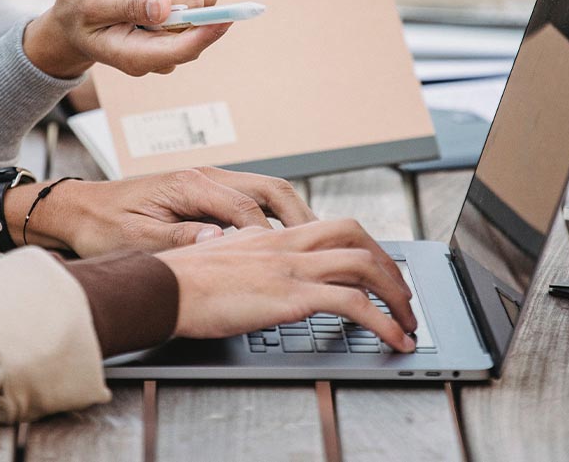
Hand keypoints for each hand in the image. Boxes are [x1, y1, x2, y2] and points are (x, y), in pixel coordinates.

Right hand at [23, 0, 224, 78]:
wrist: (74, 21)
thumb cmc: (78, 12)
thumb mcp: (91, 3)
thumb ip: (126, 5)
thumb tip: (162, 8)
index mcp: (136, 56)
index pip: (181, 48)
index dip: (205, 32)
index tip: (225, 16)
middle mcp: (161, 54)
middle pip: (195, 17)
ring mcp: (172, 41)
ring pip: (202, 4)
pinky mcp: (180, 26)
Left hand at [23, 167, 316, 256]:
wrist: (77, 211)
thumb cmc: (102, 226)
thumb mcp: (137, 240)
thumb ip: (181, 240)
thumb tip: (221, 244)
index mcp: (190, 184)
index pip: (247, 208)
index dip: (271, 236)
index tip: (290, 260)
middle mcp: (205, 176)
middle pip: (270, 189)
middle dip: (300, 217)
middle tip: (323, 248)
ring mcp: (208, 182)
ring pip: (266, 191)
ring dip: (292, 215)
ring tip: (314, 244)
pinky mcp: (205, 193)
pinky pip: (252, 199)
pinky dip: (275, 217)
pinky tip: (283, 240)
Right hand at [156, 220, 417, 351]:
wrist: (160, 288)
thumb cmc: (179, 280)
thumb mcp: (219, 257)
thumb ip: (244, 257)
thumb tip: (252, 268)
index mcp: (271, 236)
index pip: (333, 228)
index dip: (364, 247)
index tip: (377, 270)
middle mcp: (287, 245)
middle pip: (357, 238)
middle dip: (389, 266)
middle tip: (402, 295)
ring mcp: (291, 268)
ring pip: (365, 266)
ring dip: (396, 296)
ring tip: (408, 324)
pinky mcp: (291, 297)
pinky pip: (353, 304)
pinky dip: (383, 322)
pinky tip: (393, 340)